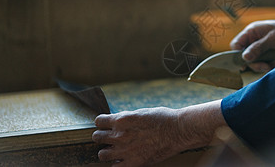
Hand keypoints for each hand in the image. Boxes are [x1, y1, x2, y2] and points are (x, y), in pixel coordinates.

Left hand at [92, 100, 225, 165]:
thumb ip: (126, 118)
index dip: (102, 122)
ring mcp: (124, 151)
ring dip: (107, 151)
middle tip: (109, 137)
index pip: (98, 121)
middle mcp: (119, 135)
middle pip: (97, 137)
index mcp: (121, 119)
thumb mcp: (141, 112)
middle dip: (102, 136)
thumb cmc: (163, 118)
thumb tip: (117, 122)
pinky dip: (117, 163)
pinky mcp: (133, 163)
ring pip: (102, 154)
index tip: (106, 124)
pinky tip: (124, 159)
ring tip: (115, 150)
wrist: (178, 130)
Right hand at [230, 8, 274, 71]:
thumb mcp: (272, 39)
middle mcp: (253, 39)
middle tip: (264, 66)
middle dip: (254, 63)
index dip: (238, 55)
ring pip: (254, 61)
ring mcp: (260, 46)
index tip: (245, 65)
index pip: (236, 44)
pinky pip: (264, 62)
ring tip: (273, 64)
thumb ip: (257, 48)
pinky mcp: (267, 52)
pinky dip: (270, 64)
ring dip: (263, 65)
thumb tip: (244, 57)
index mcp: (251, 31)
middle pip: (245, 56)